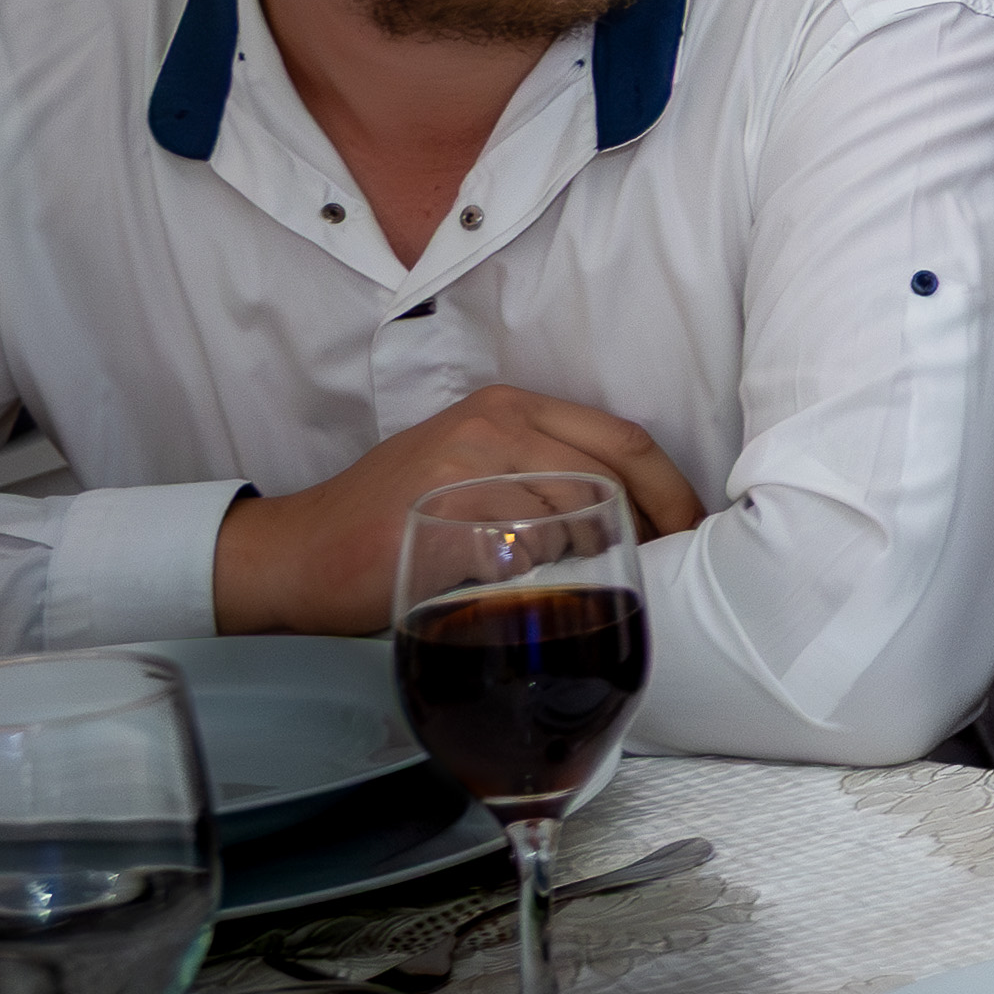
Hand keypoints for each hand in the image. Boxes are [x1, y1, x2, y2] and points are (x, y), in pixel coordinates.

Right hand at [209, 386, 710, 635]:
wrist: (298, 553)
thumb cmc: (392, 518)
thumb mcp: (473, 467)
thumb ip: (541, 471)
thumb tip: (629, 512)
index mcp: (510, 406)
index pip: (624, 439)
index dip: (672, 488)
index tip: (695, 526)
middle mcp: (493, 424)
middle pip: (609, 477)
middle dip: (648, 527)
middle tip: (663, 567)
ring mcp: (466, 467)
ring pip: (570, 516)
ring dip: (577, 557)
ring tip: (558, 580)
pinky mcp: (443, 517)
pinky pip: (521, 554)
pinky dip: (528, 577)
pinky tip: (507, 587)